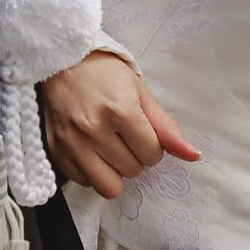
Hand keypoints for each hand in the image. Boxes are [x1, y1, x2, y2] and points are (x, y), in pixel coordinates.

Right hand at [41, 50, 200, 199]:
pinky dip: (92, 171)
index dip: (152, 144)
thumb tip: (193, 156)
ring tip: (109, 147)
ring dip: (115, 170)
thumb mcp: (139, 90)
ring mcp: (72, 144)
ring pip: (109, 186)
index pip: (152, 154)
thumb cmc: (103, 72)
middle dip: (134, 155)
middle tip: (123, 133)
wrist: (60, 62)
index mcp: (119, 110)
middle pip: (133, 170)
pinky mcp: (56, 153)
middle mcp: (94, 130)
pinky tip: (90, 148)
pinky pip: (85, 183)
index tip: (141, 130)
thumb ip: (165, 126)